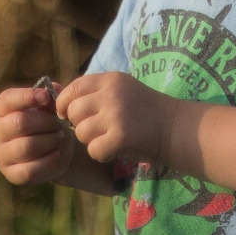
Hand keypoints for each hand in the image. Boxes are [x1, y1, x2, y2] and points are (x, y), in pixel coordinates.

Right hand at [0, 84, 74, 185]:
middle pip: (20, 123)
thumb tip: (53, 88)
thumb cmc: (47, 123)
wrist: (52, 151)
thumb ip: (50, 98)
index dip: (28, 96)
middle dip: (46, 122)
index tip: (46, 97)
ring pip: (26, 147)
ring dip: (50, 141)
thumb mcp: (48, 107)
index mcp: (1, 110)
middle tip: (59, 124)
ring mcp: (1, 154)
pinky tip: (58, 154)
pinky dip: (49, 161)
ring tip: (60, 138)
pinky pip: (30, 170)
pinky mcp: (12, 174)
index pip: (8, 100)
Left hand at [53, 71, 181, 166]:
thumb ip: (95, 92)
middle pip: (73, 112)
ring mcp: (116, 115)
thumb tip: (59, 100)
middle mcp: (111, 94)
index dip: (65, 103)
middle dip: (80, 125)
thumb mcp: (122, 90)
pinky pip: (94, 150)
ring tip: (110, 139)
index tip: (67, 114)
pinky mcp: (120, 137)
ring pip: (81, 133)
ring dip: (92, 141)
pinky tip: (116, 150)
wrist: (176, 128)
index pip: (73, 89)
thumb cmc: (146, 111)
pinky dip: (102, 155)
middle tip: (97, 130)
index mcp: (111, 80)